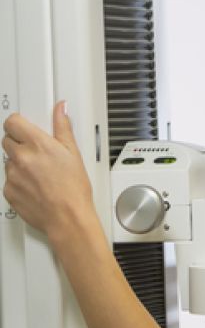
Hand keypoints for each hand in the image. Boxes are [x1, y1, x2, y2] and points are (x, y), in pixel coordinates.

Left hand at [2, 102, 94, 237]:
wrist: (67, 217)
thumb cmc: (73, 189)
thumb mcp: (74, 153)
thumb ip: (63, 128)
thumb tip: (60, 110)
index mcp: (37, 144)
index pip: (12, 122)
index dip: (18, 124)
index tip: (24, 127)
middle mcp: (21, 157)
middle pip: (8, 140)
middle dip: (20, 143)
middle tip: (37, 153)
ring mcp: (12, 174)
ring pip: (8, 161)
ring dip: (19, 163)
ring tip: (40, 174)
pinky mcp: (7, 190)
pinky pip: (8, 180)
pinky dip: (18, 181)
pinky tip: (35, 186)